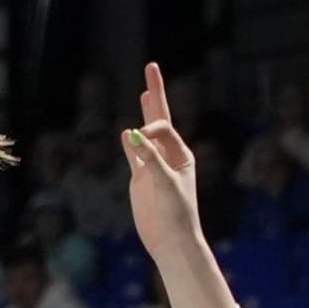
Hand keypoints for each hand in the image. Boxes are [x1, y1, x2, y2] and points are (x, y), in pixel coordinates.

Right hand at [120, 66, 237, 307]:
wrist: (170, 240)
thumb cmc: (175, 213)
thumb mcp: (164, 182)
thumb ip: (148, 157)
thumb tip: (130, 133)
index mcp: (181, 154)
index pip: (162, 128)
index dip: (150, 128)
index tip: (142, 141)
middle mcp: (168, 155)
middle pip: (159, 117)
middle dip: (155, 93)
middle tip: (151, 66)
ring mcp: (153, 165)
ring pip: (145, 134)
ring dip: (145, 114)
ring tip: (145, 94)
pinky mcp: (140, 178)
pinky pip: (134, 154)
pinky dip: (129, 142)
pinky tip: (127, 131)